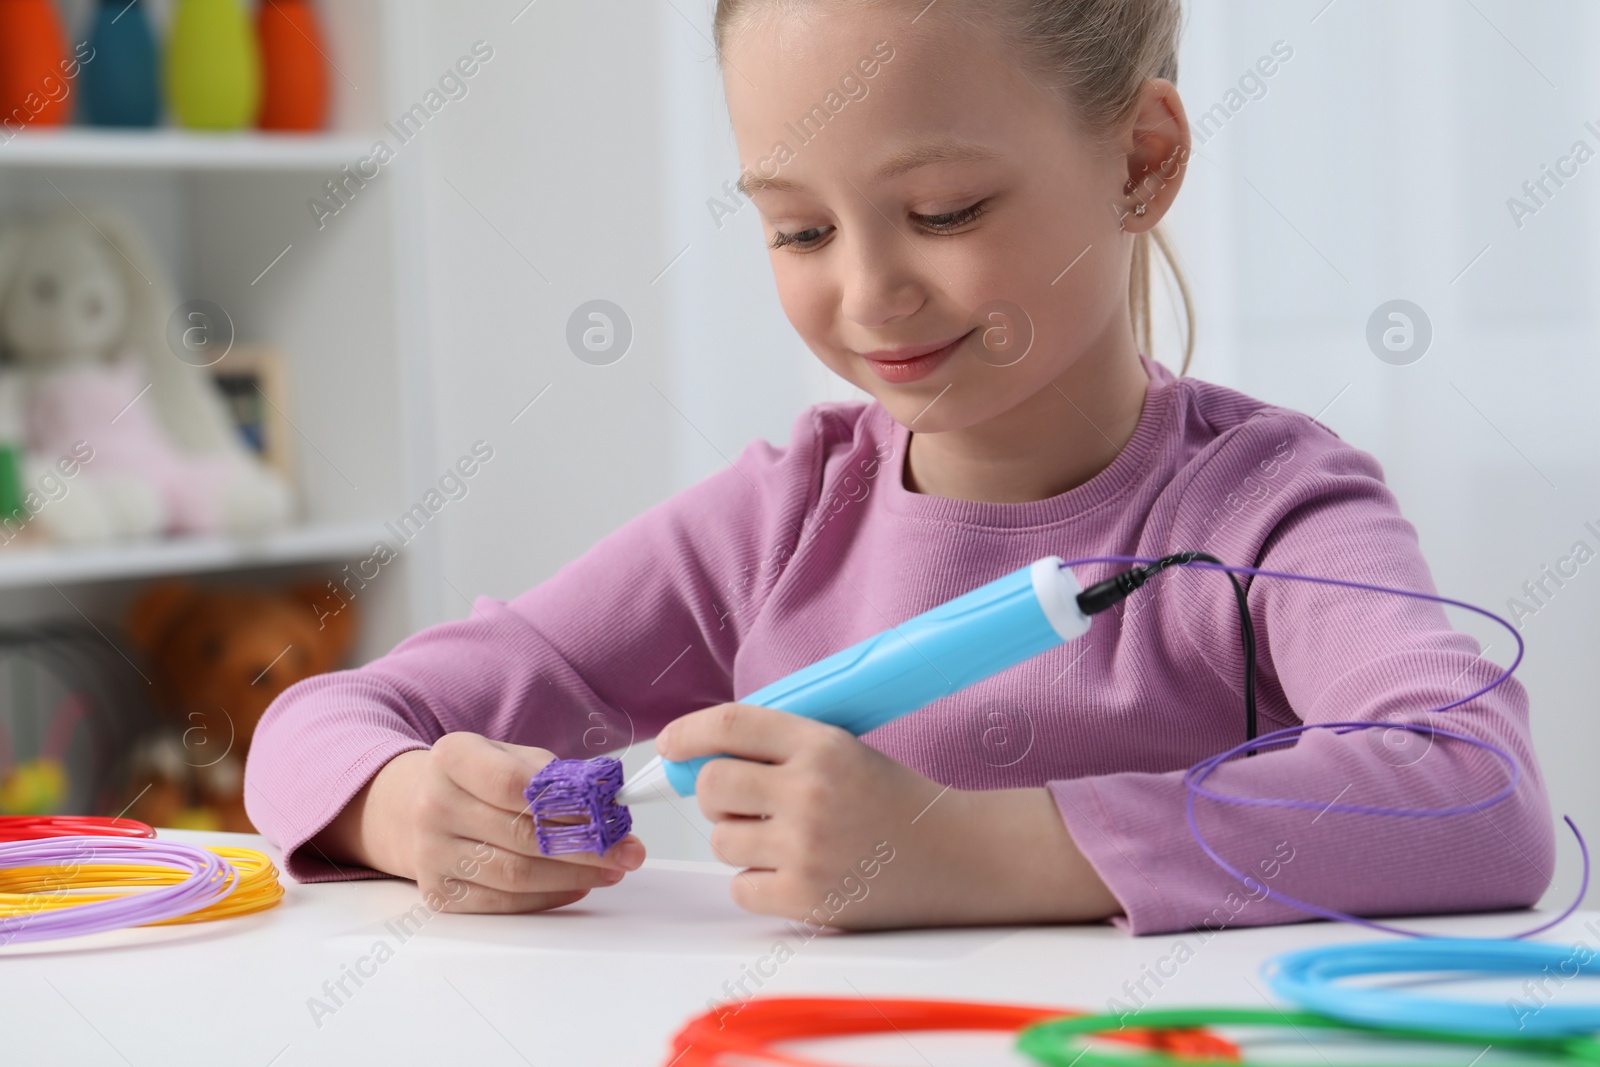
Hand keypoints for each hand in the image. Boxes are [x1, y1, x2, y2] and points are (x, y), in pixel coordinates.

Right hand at [313, 732, 645, 912]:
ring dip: (573, 876)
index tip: (610, 816)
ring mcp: (430, 854)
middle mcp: (432, 805)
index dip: (567, 803)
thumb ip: (554, 775)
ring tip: (610, 869)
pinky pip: (503, 902)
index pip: (513, 783)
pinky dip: (547, 897)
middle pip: (521, 835)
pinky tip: (577, 885)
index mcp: (451, 758)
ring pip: (515, 874)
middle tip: (627, 852)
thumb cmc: (476, 779)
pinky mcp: (438, 893)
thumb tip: (608, 802)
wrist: (415, 808)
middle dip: (585, 847)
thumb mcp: (508, 755)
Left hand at [656, 703, 1120, 928]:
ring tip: (784, 840)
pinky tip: (793, 872)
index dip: (689, 733)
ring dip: (740, 842)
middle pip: (712, 786)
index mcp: (822, 744)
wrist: (959, 857)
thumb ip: (781, 748)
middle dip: (716, 795)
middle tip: (743, 804)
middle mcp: (810, 791)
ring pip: (722, 842)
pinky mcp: (807, 897)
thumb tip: (700, 757)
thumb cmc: (897, 802)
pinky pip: (741, 888)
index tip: (671, 746)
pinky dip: (756, 883)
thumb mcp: (846, 749)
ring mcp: (807, 847)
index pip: (732, 725)